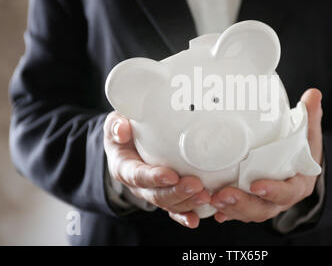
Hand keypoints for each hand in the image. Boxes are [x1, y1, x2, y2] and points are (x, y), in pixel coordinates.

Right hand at [103, 111, 209, 227]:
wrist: (128, 141)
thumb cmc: (125, 129)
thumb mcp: (115, 122)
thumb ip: (116, 125)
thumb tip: (122, 130)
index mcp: (124, 166)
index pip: (138, 175)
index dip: (154, 177)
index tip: (171, 176)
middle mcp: (138, 184)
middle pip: (156, 194)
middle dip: (176, 192)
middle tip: (195, 185)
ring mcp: (152, 192)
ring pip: (168, 204)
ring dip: (186, 202)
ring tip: (205, 196)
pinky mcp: (165, 195)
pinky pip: (175, 209)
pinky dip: (185, 215)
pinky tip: (196, 219)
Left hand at [210, 88, 323, 222]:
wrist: (299, 166)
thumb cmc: (303, 149)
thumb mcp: (309, 134)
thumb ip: (310, 116)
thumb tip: (313, 94)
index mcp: (298, 184)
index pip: (287, 192)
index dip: (273, 191)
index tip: (256, 185)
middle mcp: (281, 200)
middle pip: (263, 209)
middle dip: (243, 204)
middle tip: (224, 194)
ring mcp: (265, 204)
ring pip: (248, 213)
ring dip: (230, 208)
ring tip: (212, 198)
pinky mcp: (251, 204)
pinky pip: (237, 213)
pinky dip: (225, 212)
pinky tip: (210, 208)